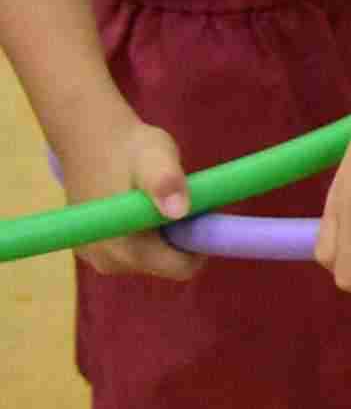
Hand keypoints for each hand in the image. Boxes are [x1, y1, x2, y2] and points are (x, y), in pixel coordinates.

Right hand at [57, 108, 197, 281]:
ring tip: (155, 198)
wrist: (91, 140)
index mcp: (125, 249)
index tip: (202, 213)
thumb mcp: (156, 156)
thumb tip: (177, 213)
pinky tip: (137, 204)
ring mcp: (97, 258)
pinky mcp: (93, 250)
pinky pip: (135, 251)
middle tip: (178, 198)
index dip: (199, 243)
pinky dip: (145, 232)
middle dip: (180, 236)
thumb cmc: (129, 147)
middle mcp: (107, 262)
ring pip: (152, 257)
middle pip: (166, 263)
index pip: (181, 268)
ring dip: (163, 233)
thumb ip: (166, 182)